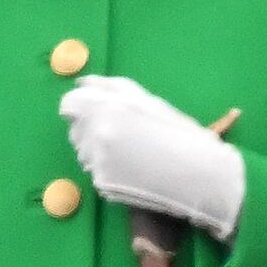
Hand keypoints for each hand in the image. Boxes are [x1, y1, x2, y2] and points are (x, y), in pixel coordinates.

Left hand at [61, 75, 245, 241]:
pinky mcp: (101, 183)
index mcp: (104, 106)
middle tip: (125, 135)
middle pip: (76, 129)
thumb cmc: (176, 130)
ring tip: (133, 153)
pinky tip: (135, 170)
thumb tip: (80, 82)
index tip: (97, 113)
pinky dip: (110, 171)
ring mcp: (96, 160)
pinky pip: (97, 172)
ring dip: (99, 151)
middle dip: (92, 130)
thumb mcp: (145, 99)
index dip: (82, 108)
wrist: (197, 173)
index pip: (69, 105)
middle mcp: (94, 132)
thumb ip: (108, 87)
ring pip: (85, 152)